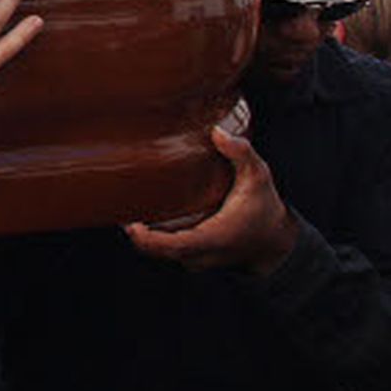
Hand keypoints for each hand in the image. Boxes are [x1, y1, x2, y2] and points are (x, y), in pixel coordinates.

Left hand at [125, 126, 296, 273]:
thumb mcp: (259, 176)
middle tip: (117, 201)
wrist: (274, 242)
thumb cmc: (264, 209)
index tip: (129, 224)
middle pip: (155, 248)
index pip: (171, 247)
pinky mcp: (189, 256)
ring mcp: (192, 258)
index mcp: (212, 238)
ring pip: (157, 248)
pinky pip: (163, 246)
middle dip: (135, 229)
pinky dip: (150, 232)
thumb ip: (241, 152)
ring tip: (122, 201)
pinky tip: (139, 209)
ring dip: (141, 229)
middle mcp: (198, 254)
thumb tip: (218, 132)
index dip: (146, 239)